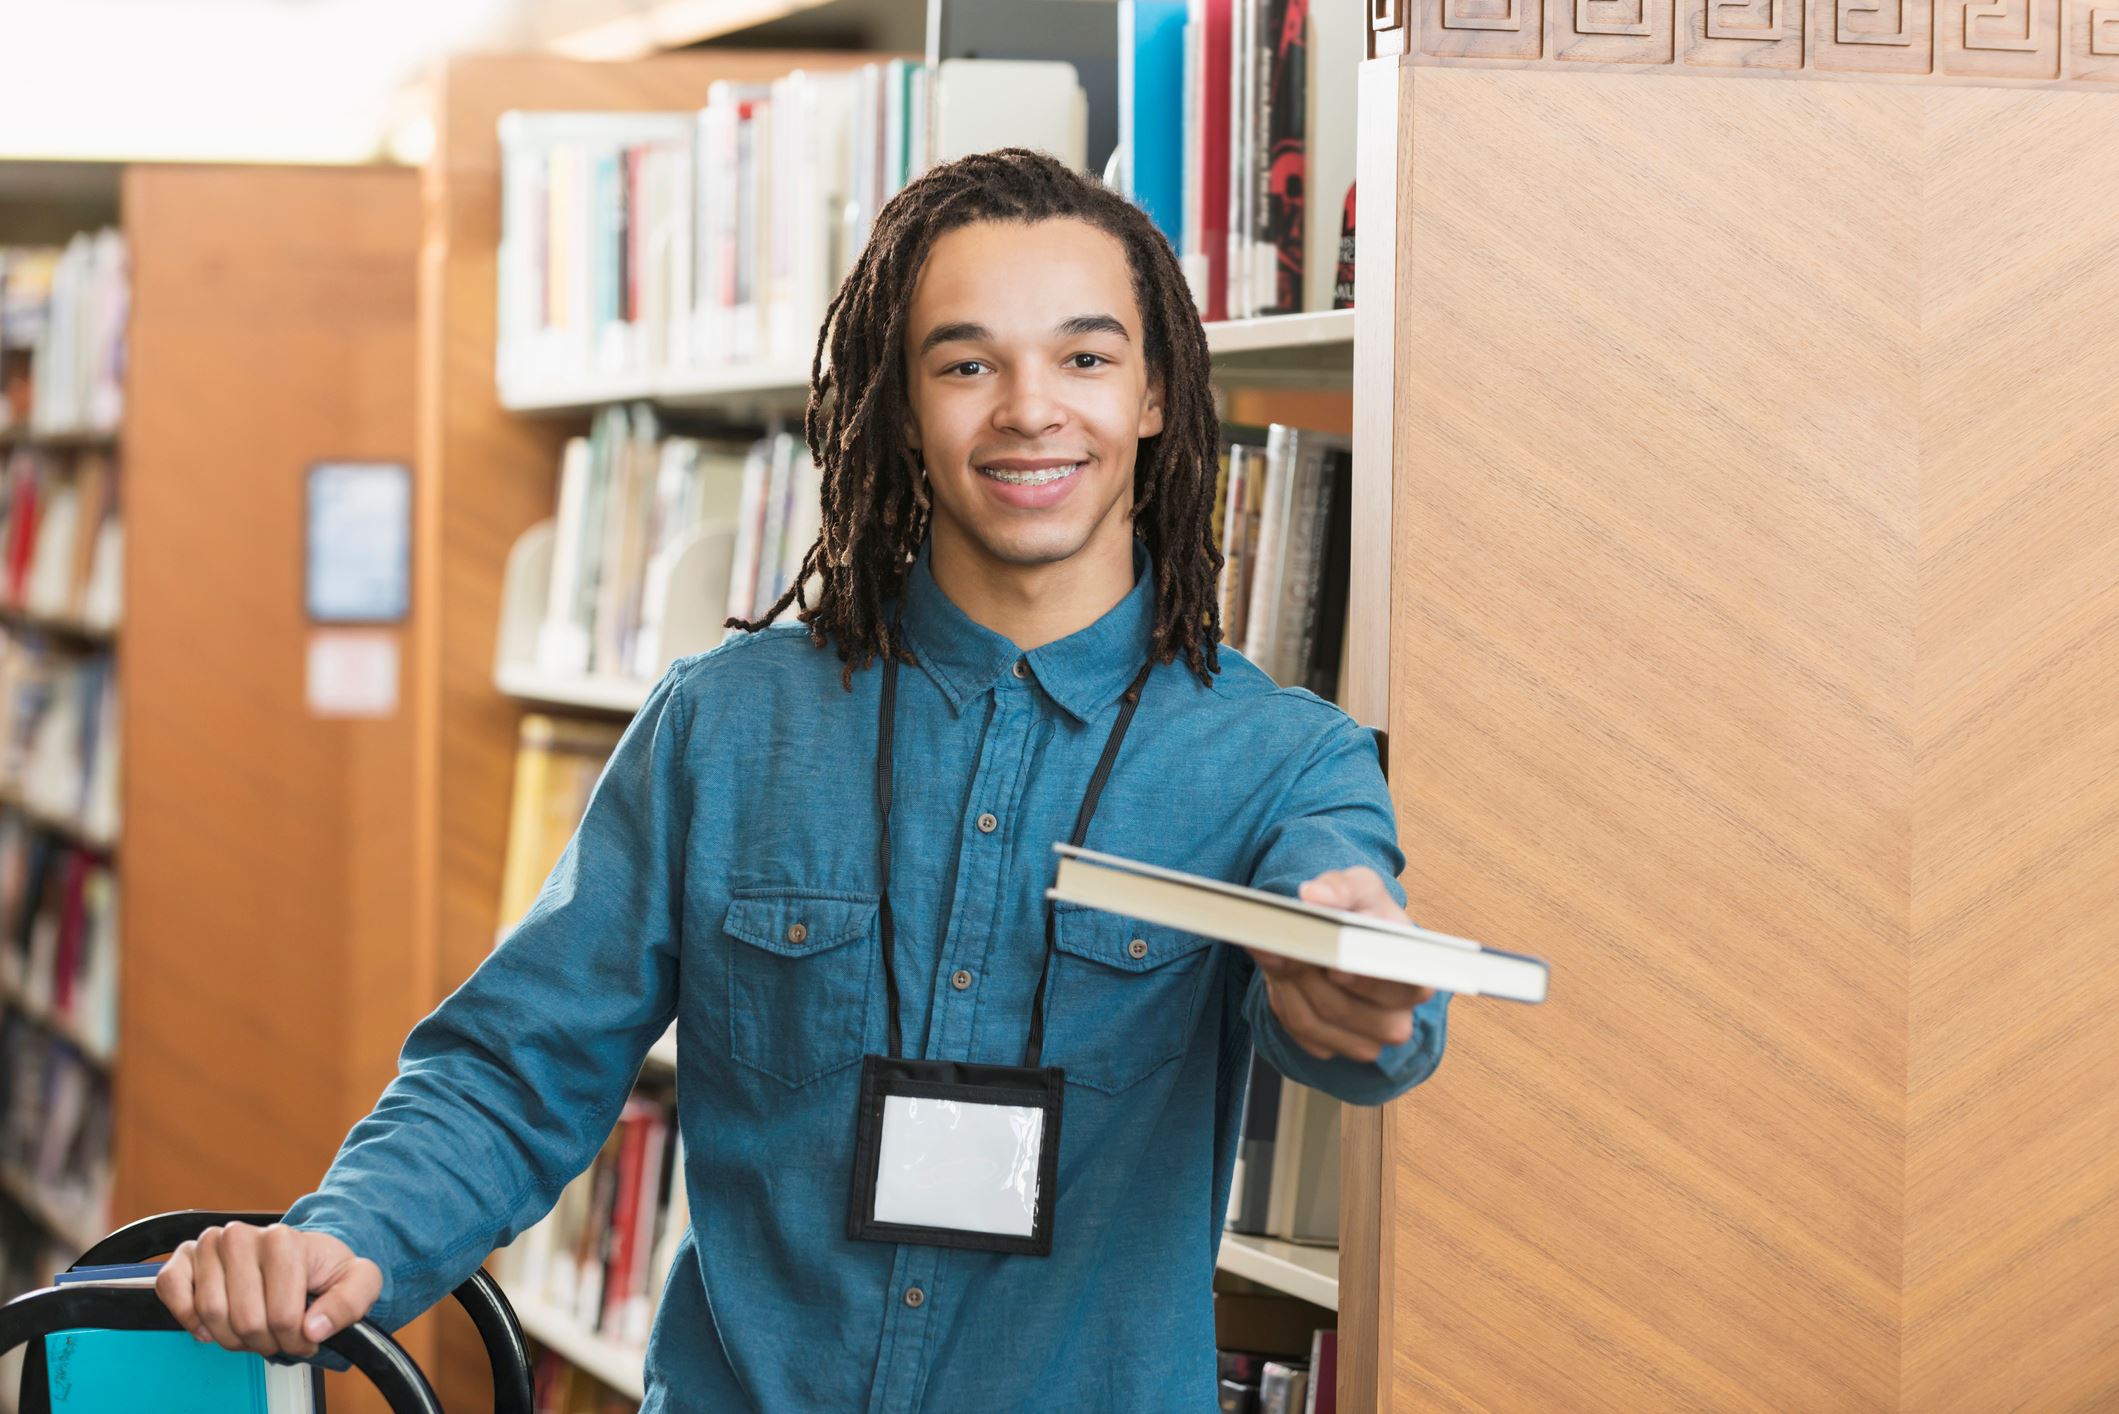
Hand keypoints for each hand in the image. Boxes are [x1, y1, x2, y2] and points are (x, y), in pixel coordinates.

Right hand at [156, 1222, 380, 1357]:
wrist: (300, 1257)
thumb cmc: (325, 1271)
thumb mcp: (359, 1283)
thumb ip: (349, 1304)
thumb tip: (313, 1327)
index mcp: (284, 1240)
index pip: (282, 1316)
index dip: (294, 1339)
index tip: (306, 1337)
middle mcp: (242, 1236)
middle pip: (244, 1320)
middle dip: (263, 1341)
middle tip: (278, 1336)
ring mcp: (210, 1244)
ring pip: (210, 1314)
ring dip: (231, 1337)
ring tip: (253, 1329)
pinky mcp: (184, 1257)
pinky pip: (171, 1291)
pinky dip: (189, 1317)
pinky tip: (213, 1323)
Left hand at [1244, 866, 1437, 1062]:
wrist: (1341, 935)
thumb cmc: (1362, 911)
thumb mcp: (1358, 886)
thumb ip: (1341, 887)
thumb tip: (1315, 895)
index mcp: (1418, 976)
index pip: (1404, 990)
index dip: (1366, 981)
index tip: (1334, 966)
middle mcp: (1398, 1018)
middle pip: (1347, 1010)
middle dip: (1309, 975)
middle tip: (1292, 946)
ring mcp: (1366, 1039)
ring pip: (1315, 1022)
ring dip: (1289, 984)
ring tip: (1286, 953)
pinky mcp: (1334, 1048)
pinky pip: (1298, 1032)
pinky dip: (1282, 1000)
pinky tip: (1287, 977)